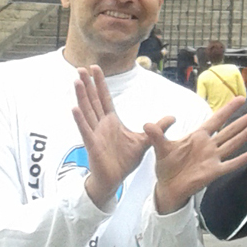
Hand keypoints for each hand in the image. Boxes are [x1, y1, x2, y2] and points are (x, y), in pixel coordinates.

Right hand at [72, 67, 156, 209]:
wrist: (114, 179)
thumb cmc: (125, 160)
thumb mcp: (144, 141)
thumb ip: (157, 128)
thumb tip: (173, 117)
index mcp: (112, 121)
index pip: (105, 98)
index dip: (100, 83)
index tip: (95, 68)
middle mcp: (102, 124)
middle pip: (93, 100)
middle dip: (88, 84)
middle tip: (81, 67)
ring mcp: (95, 134)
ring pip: (87, 111)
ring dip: (82, 96)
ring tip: (76, 81)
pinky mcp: (92, 145)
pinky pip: (85, 130)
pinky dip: (80, 119)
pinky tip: (74, 108)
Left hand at [147, 100, 246, 214]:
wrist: (167, 186)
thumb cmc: (167, 165)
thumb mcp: (161, 148)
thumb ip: (156, 135)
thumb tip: (146, 124)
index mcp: (198, 136)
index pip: (216, 120)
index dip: (228, 109)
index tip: (241, 98)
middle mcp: (209, 145)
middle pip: (229, 130)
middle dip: (243, 120)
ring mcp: (212, 158)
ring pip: (232, 144)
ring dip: (245, 135)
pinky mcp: (213, 172)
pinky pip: (228, 165)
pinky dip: (239, 160)